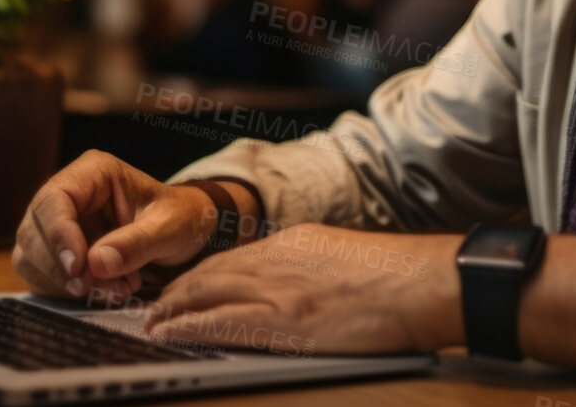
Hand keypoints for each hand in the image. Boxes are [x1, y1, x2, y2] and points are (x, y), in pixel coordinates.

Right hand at [12, 150, 215, 302]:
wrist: (185, 232)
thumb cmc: (180, 218)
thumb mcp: (170, 228)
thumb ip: (137, 244)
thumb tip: (96, 263)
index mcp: (93, 173)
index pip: (55, 199)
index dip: (59, 235)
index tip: (77, 267)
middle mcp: (69, 194)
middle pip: (35, 230)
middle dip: (62, 267)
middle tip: (95, 287)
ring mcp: (59, 223)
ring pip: (33, 256)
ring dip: (66, 283)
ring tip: (114, 289)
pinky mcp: (57, 252)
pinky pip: (44, 276)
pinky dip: (69, 291)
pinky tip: (106, 290)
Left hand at [145, 223, 464, 354]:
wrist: (422, 283)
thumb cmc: (400, 276)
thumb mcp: (346, 256)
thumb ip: (314, 265)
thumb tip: (300, 285)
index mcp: (296, 242)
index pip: (235, 257)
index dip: (203, 274)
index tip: (186, 287)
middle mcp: (278, 259)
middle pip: (211, 272)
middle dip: (179, 291)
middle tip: (156, 306)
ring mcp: (278, 289)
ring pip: (206, 294)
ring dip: (173, 309)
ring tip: (153, 322)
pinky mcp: (282, 320)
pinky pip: (219, 323)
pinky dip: (188, 327)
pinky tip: (170, 334)